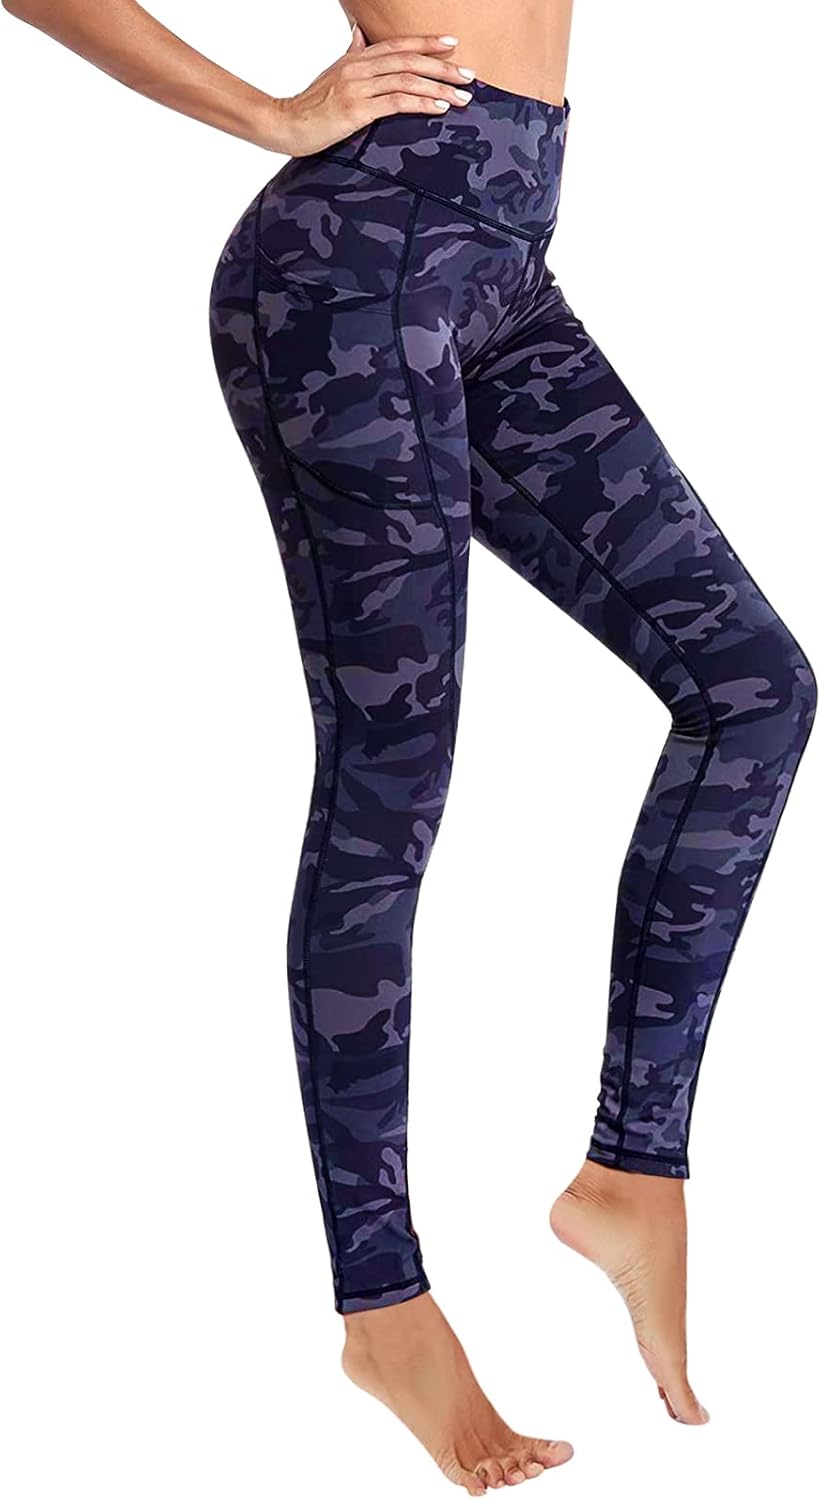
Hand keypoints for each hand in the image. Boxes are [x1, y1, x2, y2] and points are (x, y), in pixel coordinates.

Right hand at [269, 27, 475, 157]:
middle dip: (443, 67)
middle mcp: (359, 67)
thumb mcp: (333, 73)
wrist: (286, 124)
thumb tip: (359, 35)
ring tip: (462, 97)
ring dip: (438, 87)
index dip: (427, 43)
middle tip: (469, 75)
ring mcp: (358, 88)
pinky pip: (396, 103)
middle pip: (409, 60)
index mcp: (356, 57)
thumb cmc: (310, 105)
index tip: (452, 45)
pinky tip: (439, 107)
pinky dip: (421, 103)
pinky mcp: (357, 110)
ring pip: (407, 80)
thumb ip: (350, 54)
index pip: (398, 45)